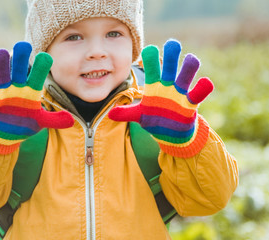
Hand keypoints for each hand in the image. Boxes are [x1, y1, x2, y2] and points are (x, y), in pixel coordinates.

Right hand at [0, 41, 73, 153]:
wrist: (6, 134)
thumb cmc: (25, 123)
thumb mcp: (40, 122)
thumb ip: (54, 120)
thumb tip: (71, 121)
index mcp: (32, 89)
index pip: (38, 72)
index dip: (41, 64)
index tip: (45, 57)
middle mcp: (18, 85)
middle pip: (19, 65)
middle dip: (21, 55)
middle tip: (24, 46)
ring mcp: (4, 90)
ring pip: (1, 71)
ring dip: (0, 62)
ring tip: (1, 54)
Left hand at [109, 39, 213, 157]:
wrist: (171, 134)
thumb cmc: (155, 119)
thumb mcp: (139, 116)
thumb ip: (126, 113)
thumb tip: (110, 114)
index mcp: (154, 85)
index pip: (151, 68)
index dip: (151, 58)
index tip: (150, 50)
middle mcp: (168, 85)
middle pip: (170, 66)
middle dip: (171, 55)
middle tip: (172, 43)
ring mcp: (180, 93)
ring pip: (186, 75)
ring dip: (189, 67)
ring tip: (191, 58)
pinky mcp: (190, 103)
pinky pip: (198, 94)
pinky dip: (203, 88)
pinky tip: (205, 82)